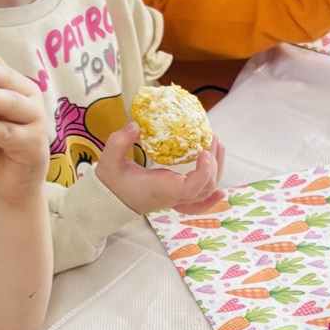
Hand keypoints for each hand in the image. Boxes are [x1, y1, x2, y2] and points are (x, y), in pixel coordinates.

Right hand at [95, 124, 226, 214]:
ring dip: (216, 170)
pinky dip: (212, 197)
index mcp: (160, 188)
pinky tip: (221, 190)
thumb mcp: (109, 160)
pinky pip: (198, 203)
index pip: (191, 187)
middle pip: (205, 186)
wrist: (108, 200)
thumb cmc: (111, 181)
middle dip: (214, 162)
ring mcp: (175, 199)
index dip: (203, 171)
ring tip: (217, 147)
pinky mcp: (175, 198)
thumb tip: (136, 125)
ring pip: (206, 191)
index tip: (203, 150)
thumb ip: (119, 142)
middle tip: (212, 138)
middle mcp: (172, 196)